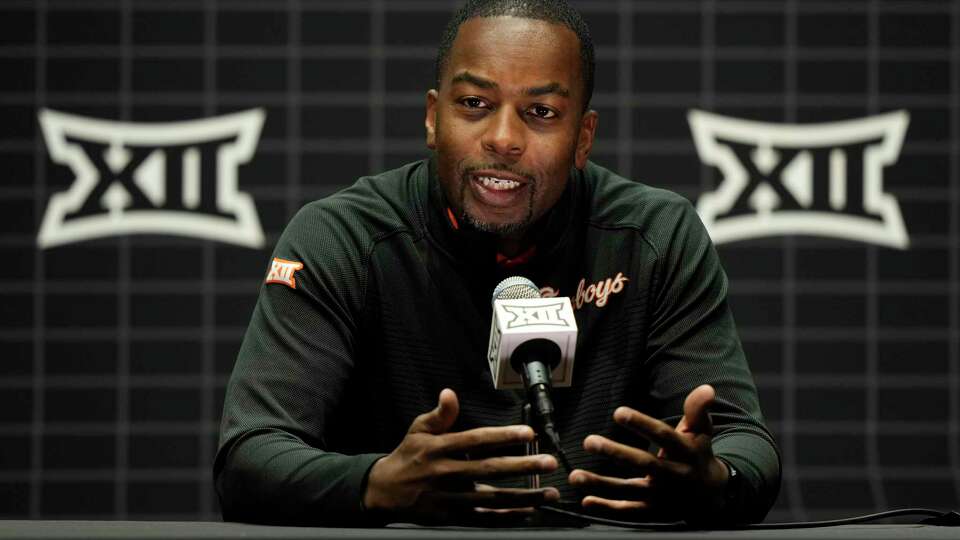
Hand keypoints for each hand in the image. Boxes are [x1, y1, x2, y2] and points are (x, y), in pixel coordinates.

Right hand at [363, 388, 558, 523]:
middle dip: (523, 466)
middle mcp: (447, 473)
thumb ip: (438, 415)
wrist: (384, 492)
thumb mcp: (418, 431)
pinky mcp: (452, 516)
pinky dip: (506, 517)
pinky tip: (527, 512)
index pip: (477, 440)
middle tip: (548, 462)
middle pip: (491, 470)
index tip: (529, 434)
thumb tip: (449, 394)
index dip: (504, 437)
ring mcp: (451, 497)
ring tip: (548, 492)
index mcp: (441, 448)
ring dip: (523, 496)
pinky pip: (484, 518)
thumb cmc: (407, 458)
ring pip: (492, 498)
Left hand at [569, 384, 728, 521]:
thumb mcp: (702, 431)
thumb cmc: (698, 454)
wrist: (712, 494)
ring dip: (601, 484)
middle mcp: (673, 475)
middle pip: (643, 464)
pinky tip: (586, 501)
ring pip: (629, 490)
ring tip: (575, 476)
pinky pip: (629, 511)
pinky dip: (607, 509)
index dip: (642, 424)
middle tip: (589, 442)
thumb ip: (697, 410)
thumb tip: (706, 389)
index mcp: (685, 452)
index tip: (618, 412)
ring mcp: (662, 496)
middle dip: (615, 453)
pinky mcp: (653, 511)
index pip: (663, 436)